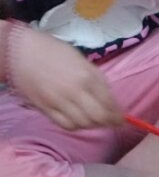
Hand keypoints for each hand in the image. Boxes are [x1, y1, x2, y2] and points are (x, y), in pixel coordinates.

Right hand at [8, 29, 122, 130]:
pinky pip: (67, 125)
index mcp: (87, 75)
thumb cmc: (52, 51)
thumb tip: (111, 101)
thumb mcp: (80, 60)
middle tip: (109, 122)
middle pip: (99, 117)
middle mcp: (75, 90)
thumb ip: (96, 80)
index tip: (120, 120)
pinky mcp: (47, 108)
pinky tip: (76, 119)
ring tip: (90, 118)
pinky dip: (75, 126)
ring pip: (84, 124)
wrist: (19, 50)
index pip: (109, 103)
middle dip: (107, 122)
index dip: (118, 115)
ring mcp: (60, 101)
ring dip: (91, 124)